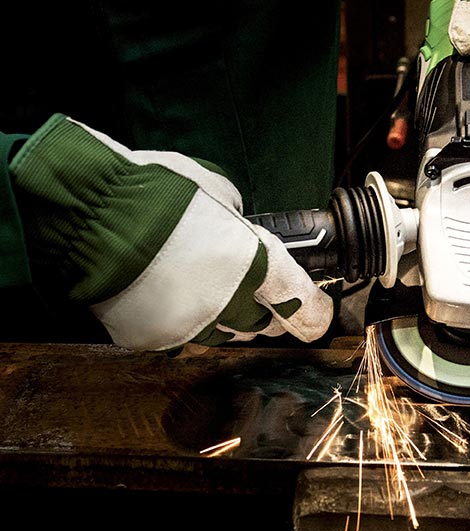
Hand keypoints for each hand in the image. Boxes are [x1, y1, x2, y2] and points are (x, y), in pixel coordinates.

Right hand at [9, 114, 332, 350]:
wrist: (91, 213)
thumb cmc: (157, 192)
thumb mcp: (217, 191)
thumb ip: (241, 221)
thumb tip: (240, 227)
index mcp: (257, 265)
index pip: (304, 307)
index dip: (315, 314)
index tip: (317, 315)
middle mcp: (231, 304)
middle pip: (265, 326)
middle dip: (265, 311)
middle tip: (253, 291)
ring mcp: (192, 326)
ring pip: (227, 336)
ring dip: (226, 317)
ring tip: (206, 288)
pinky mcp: (157, 338)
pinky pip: (184, 337)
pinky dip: (185, 320)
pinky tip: (170, 295)